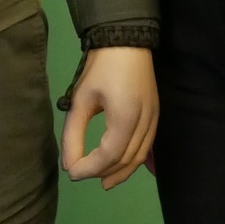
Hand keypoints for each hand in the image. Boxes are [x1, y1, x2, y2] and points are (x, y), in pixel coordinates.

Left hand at [60, 47, 158, 189]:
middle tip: (82, 175)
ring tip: (102, 182)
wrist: (127, 42)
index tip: (71, 173)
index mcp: (125, 118)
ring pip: (139, 157)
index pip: (109, 156)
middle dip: (103, 172)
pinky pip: (146, 147)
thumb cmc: (101, 67)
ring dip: (120, 171)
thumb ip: (73, 134)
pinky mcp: (156, 116)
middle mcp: (145, 124)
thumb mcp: (81, 99)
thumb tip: (69, 164)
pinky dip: (133, 161)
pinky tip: (120, 165)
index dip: (90, 168)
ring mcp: (154, 120)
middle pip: (125, 159)